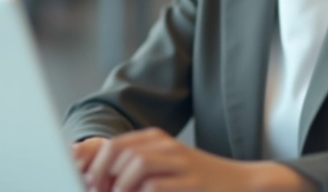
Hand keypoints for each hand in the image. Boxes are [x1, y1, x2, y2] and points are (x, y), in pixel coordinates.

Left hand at [80, 127, 308, 191]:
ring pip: (136, 165)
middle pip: (119, 151)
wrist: (242, 184)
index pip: (112, 145)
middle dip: (100, 176)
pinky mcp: (193, 184)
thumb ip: (134, 172)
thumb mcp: (165, 169)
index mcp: (155, 140)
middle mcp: (166, 146)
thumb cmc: (198, 181)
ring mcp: (181, 164)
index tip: (84, 185)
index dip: (92, 166)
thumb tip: (95, 182)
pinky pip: (156, 187)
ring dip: (119, 188)